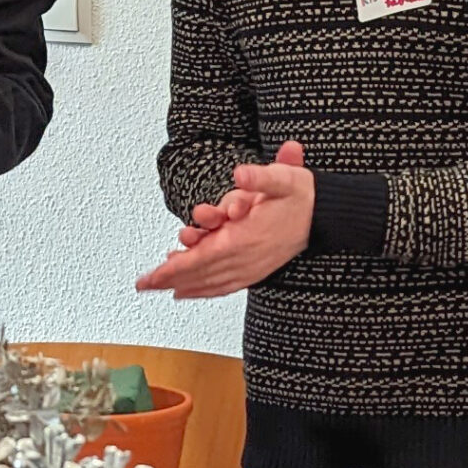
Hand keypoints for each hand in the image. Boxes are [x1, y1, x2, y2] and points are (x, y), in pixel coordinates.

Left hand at [136, 143, 312, 298]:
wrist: (324, 216)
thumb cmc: (300, 197)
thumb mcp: (283, 179)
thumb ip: (260, 177)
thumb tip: (241, 174)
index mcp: (245, 239)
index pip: (202, 258)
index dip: (175, 269)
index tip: (152, 276)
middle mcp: (245, 258)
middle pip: (199, 274)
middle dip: (169, 279)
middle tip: (143, 284)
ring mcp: (250, 267)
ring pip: (210, 282)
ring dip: (183, 285)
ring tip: (160, 287)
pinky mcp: (255, 270)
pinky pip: (224, 286)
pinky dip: (204, 290)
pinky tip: (188, 292)